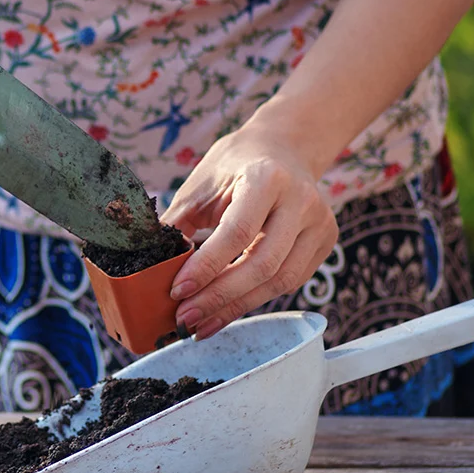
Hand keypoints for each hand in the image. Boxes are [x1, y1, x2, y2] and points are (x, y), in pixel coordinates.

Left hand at [160, 127, 338, 339]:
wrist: (283, 148)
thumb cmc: (233, 166)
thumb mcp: (200, 185)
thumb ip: (177, 224)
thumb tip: (149, 266)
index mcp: (267, 178)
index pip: (237, 232)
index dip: (206, 267)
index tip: (176, 292)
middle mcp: (302, 201)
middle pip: (262, 264)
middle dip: (219, 297)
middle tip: (184, 319)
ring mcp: (320, 223)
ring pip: (280, 281)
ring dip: (236, 308)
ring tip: (200, 324)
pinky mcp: (325, 242)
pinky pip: (289, 282)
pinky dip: (254, 300)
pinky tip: (224, 312)